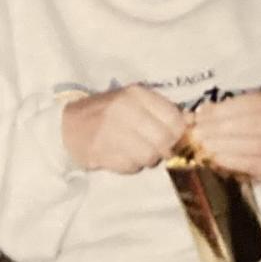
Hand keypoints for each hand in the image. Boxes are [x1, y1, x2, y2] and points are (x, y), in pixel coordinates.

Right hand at [62, 85, 188, 173]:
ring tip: (137, 151)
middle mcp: (124, 110)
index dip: (180, 132)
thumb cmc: (109, 112)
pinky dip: (131, 166)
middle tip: (158, 148)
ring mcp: (110, 131)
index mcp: (137, 94)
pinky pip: (131, 167)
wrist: (68, 125)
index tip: (176, 137)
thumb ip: (164, 110)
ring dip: (147, 159)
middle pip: (163, 140)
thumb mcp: (136, 102)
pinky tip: (122, 156)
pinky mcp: (100, 152)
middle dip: (165, 148)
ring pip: (149, 156)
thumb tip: (193, 121)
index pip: (174, 118)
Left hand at [192, 90, 260, 184]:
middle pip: (253, 123)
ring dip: (226, 145)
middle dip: (221, 128)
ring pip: (255, 144)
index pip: (250, 103)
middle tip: (198, 133)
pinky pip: (254, 164)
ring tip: (204, 146)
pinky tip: (215, 159)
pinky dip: (233, 161)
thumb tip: (189, 117)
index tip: (201, 115)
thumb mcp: (244, 111)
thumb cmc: (257, 127)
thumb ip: (221, 112)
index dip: (223, 110)